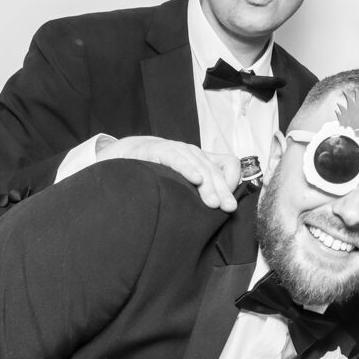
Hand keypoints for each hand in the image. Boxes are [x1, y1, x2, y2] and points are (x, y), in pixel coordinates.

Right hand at [96, 136, 239, 211]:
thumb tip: (218, 210)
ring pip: (199, 166)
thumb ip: (198, 189)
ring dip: (208, 185)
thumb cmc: (156, 170)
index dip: (232, 181)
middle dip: (223, 191)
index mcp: (201, 159)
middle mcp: (193, 152)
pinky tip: (196, 179)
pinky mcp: (159, 149)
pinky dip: (187, 168)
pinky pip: (176, 158)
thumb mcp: (182, 179)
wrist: (125, 153)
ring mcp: (177, 149)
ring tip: (214, 203)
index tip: (230, 201)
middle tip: (228, 209)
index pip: (228, 164)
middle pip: (214, 171)